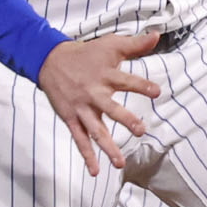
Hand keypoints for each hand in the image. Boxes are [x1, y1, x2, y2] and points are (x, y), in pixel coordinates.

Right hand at [38, 33, 161, 175]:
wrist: (49, 60)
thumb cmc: (86, 54)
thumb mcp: (110, 45)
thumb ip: (135, 44)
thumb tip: (157, 35)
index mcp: (105, 76)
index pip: (126, 81)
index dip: (141, 86)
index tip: (157, 91)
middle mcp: (93, 94)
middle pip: (110, 109)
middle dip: (125, 119)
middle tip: (140, 130)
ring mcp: (81, 109)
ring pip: (95, 131)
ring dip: (107, 147)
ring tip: (120, 163)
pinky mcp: (71, 119)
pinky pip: (80, 140)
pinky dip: (87, 156)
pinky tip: (96, 171)